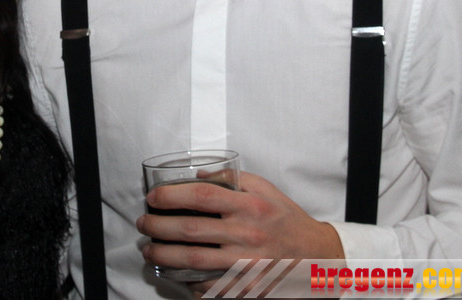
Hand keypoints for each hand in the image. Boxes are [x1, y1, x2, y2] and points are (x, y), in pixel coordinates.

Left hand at [136, 171, 343, 291]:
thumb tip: (200, 174)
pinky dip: (186, 279)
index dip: (171, 196)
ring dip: (163, 254)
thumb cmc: (288, 221)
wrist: (317, 258)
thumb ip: (233, 179)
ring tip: (149, 249)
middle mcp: (246, 235)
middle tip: (144, 224)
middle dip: (158, 226)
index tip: (153, 198)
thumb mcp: (266, 190)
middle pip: (190, 230)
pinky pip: (207, 285)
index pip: (201, 196)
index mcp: (250, 206)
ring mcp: (245, 264)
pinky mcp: (245, 288)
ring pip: (192, 260)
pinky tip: (174, 272)